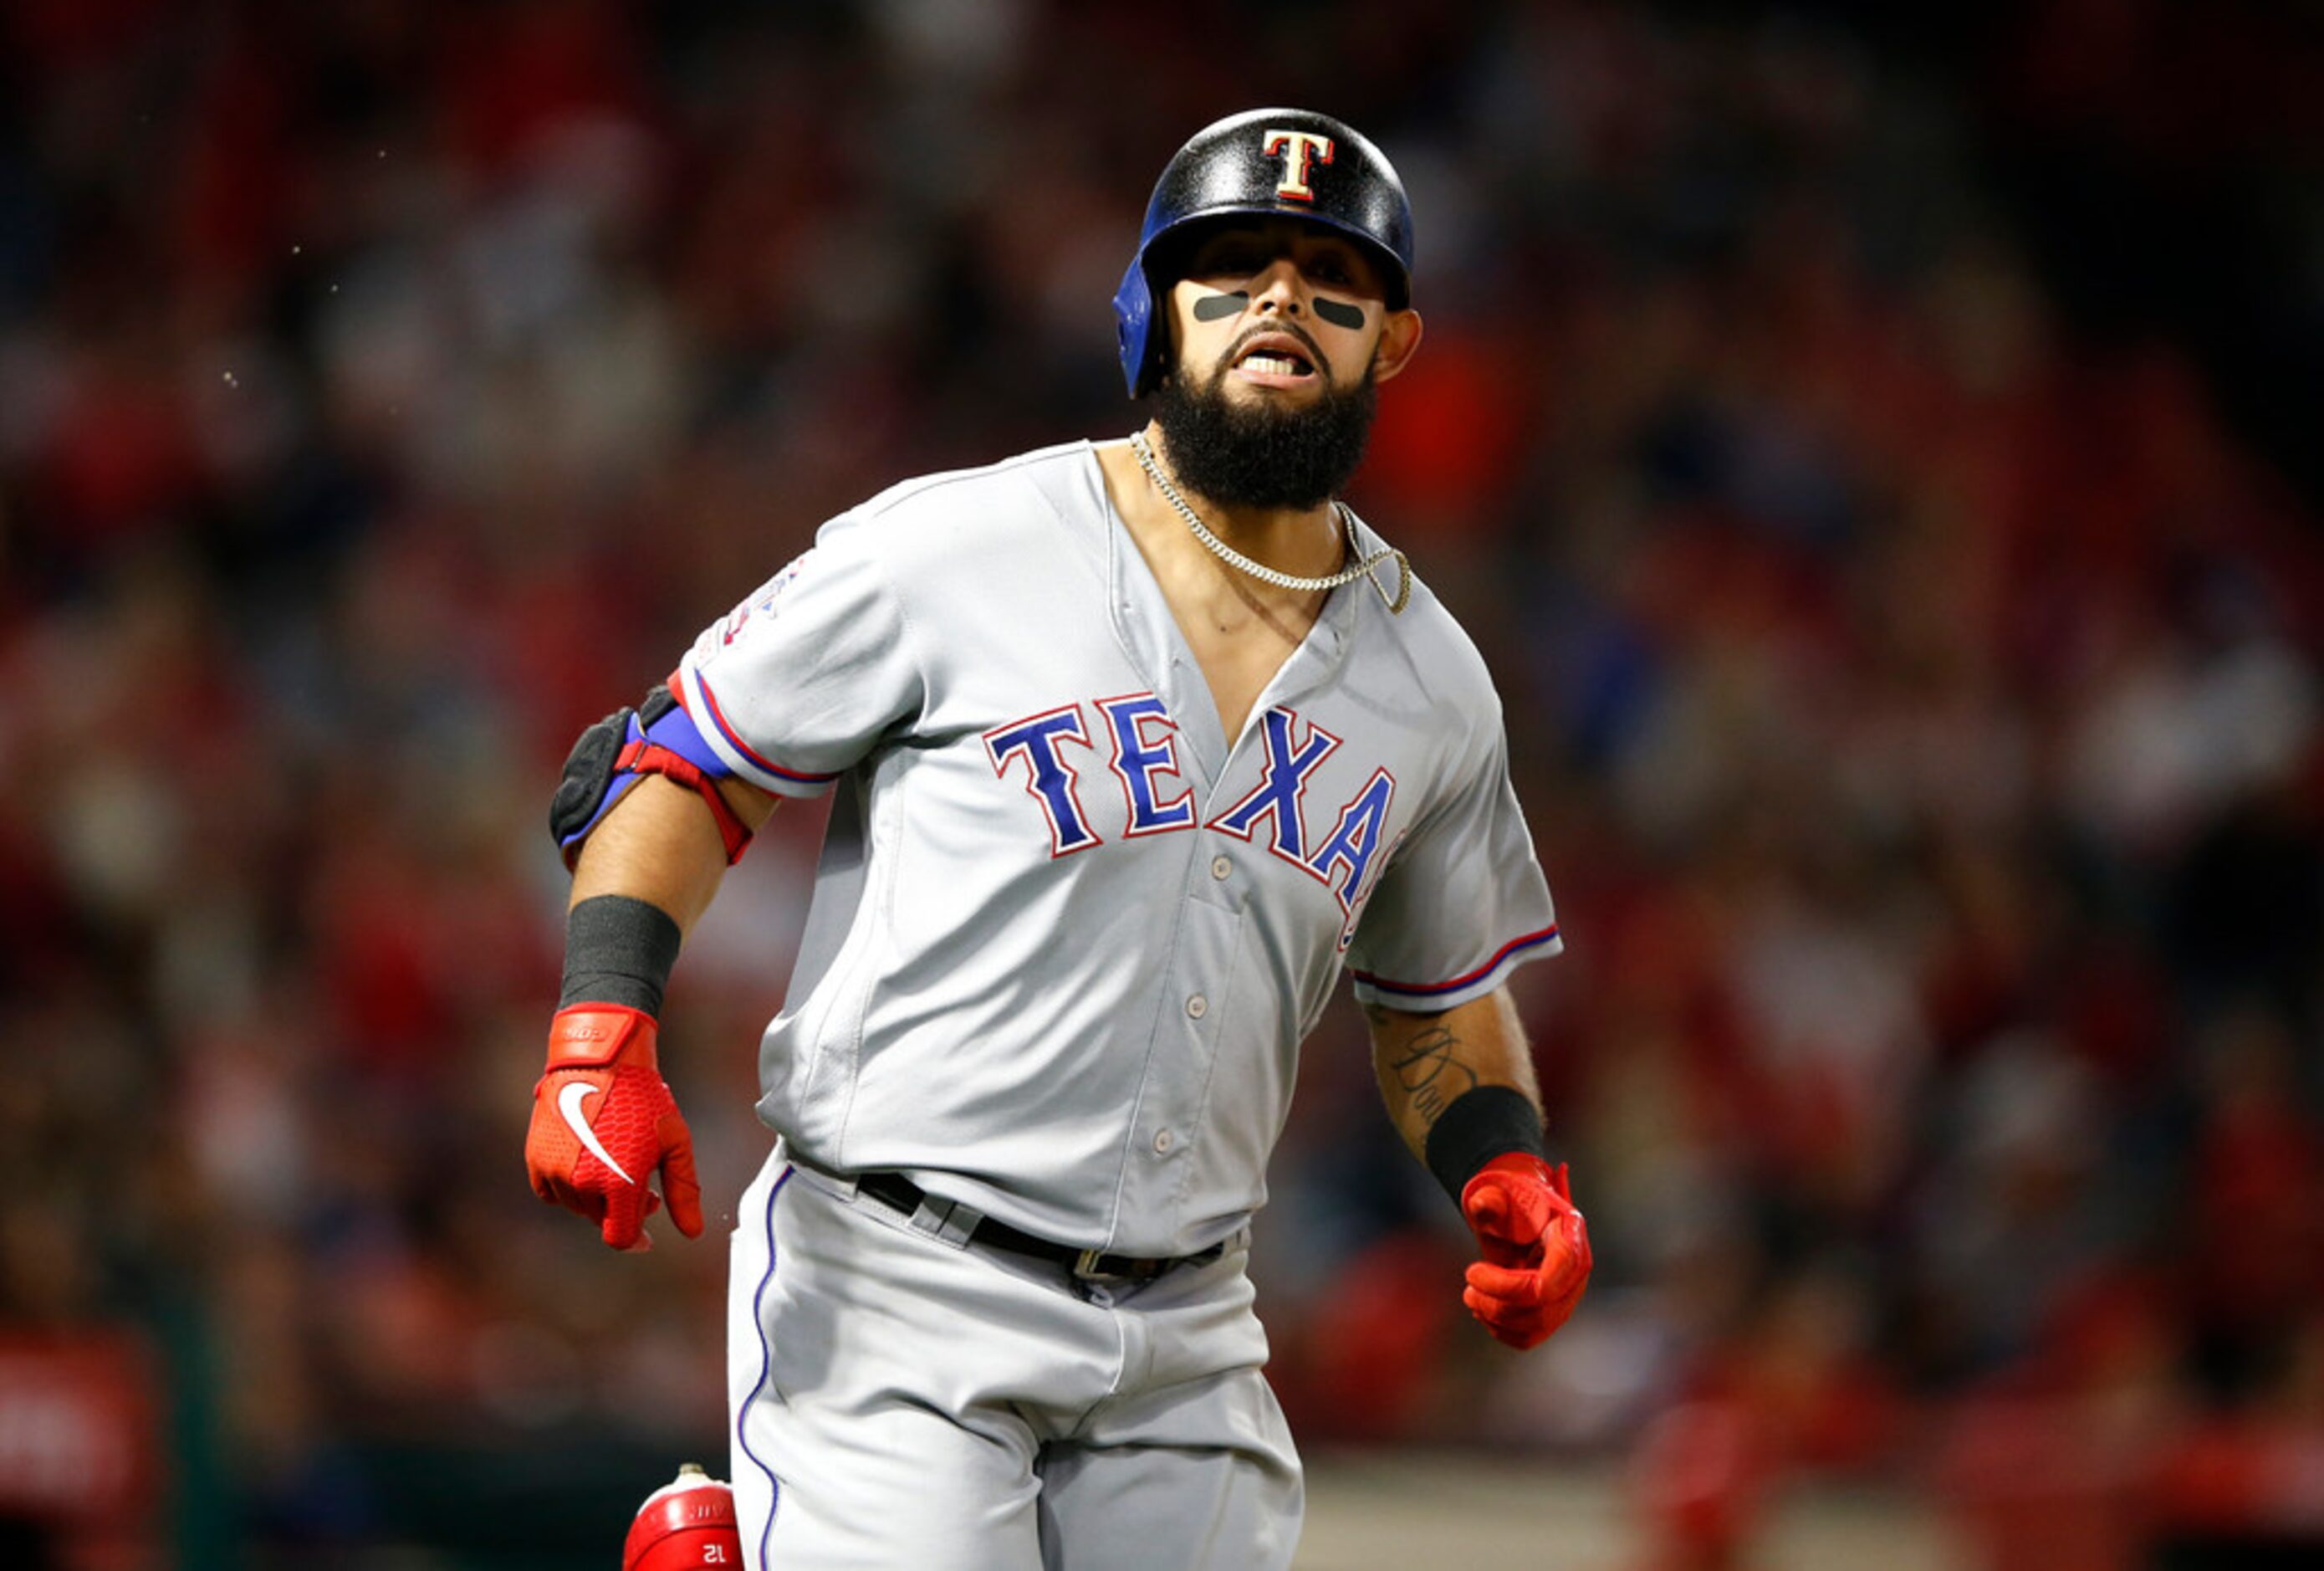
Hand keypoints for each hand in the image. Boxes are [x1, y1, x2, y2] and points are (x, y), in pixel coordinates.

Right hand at [526, 1006, 703, 1249]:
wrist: (600, 1059)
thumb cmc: (643, 1097)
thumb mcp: (674, 1142)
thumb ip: (684, 1190)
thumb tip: (692, 1232)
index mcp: (619, 1184)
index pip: (620, 1237)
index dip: (635, 1240)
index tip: (645, 1237)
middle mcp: (583, 1184)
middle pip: (601, 1219)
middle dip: (622, 1207)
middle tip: (641, 1180)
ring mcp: (555, 1171)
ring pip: (576, 1205)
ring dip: (596, 1195)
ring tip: (615, 1163)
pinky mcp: (536, 1157)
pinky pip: (550, 1191)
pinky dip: (568, 1186)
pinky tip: (585, 1163)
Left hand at [1459, 1153, 1591, 1349]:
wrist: (1515, 1213)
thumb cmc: (1509, 1201)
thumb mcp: (1497, 1192)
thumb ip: (1490, 1199)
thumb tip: (1485, 1203)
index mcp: (1570, 1236)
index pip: (1551, 1281)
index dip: (1509, 1287)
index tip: (1472, 1271)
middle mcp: (1576, 1270)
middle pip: (1543, 1309)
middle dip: (1497, 1304)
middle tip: (1468, 1289)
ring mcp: (1568, 1294)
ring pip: (1536, 1327)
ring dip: (1496, 1318)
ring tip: (1471, 1296)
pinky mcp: (1553, 1311)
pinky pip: (1530, 1337)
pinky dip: (1501, 1330)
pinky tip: (1483, 1310)